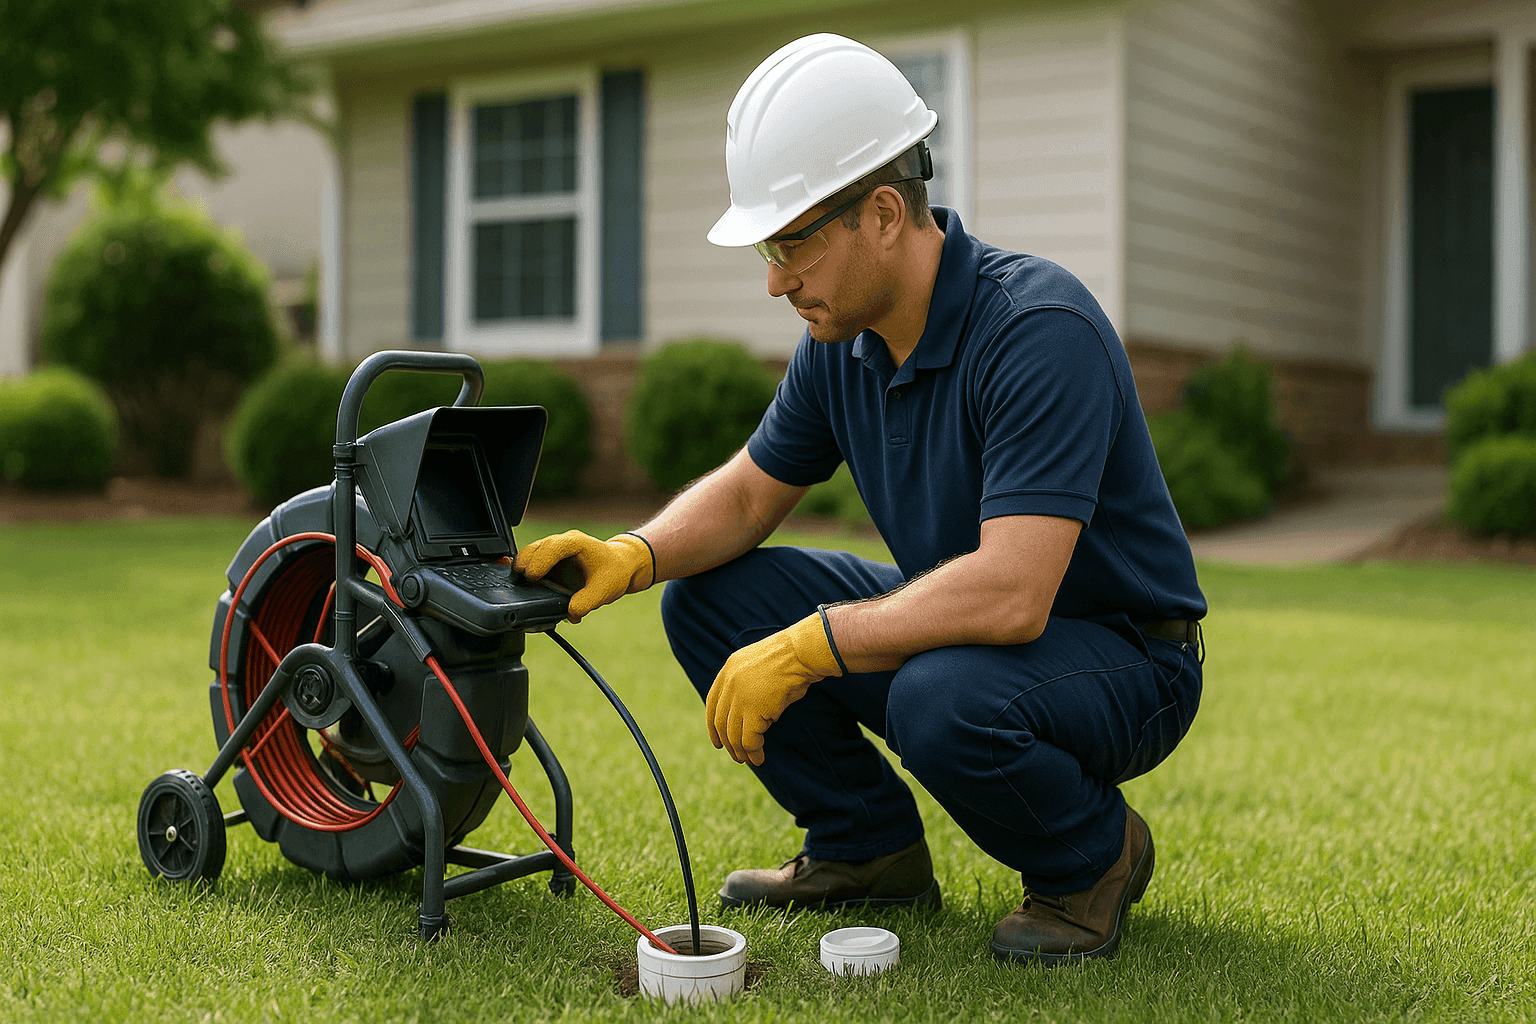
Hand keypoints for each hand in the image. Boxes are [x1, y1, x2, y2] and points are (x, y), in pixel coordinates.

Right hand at [513, 530, 652, 622]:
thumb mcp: (604, 590)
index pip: (553, 546)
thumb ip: (586, 602)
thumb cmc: (613, 571)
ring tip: (519, 585)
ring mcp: (553, 552)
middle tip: (520, 581)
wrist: (619, 566)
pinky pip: (532, 564)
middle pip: (535, 547)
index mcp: (576, 543)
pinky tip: (525, 587)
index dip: (540, 560)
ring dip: (522, 568)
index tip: (531, 576)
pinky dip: (526, 574)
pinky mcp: (549, 563)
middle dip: (525, 563)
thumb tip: (569, 613)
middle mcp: (562, 543)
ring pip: (530, 554)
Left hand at [705, 612, 842, 764]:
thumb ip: (748, 685)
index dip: (712, 725)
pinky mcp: (754, 710)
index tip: (717, 741)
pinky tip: (759, 757)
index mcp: (729, 669)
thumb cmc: (792, 659)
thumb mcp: (761, 667)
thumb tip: (749, 714)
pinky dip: (754, 752)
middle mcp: (729, 683)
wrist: (802, 652)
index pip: (712, 703)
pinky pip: (749, 740)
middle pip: (720, 721)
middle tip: (737, 756)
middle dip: (727, 743)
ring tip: (749, 760)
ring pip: (733, 734)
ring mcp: (740, 697)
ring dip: (740, 751)